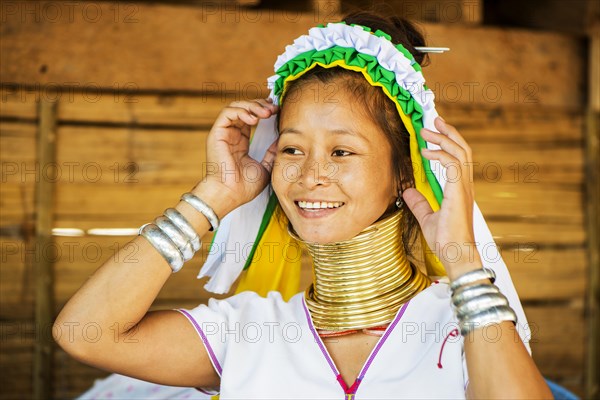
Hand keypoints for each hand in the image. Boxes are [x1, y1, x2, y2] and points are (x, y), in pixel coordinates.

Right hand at [195, 98, 278, 215]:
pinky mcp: (217, 133)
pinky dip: (241, 111)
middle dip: (260, 105)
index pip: (250, 118)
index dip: (263, 110)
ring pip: (235, 107)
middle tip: (274, 109)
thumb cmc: (244, 187)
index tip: (278, 111)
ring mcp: (223, 133)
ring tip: (266, 113)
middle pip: (244, 109)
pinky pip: (227, 113)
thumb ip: (272, 153)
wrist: (230, 194)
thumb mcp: (265, 167)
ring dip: (252, 106)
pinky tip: (254, 119)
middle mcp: (231, 135)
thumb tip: (282, 140)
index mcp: (240, 142)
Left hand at [403, 117, 481, 278]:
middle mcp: (465, 186)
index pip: (459, 158)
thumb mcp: (427, 218)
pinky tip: (426, 153)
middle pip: (463, 149)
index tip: (436, 130)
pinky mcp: (458, 193)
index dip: (449, 142)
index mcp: (459, 189)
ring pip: (460, 153)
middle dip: (449, 132)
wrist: (456, 256)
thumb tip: (408, 191)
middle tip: (434, 120)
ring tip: (427, 130)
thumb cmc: (447, 241)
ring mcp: (463, 188)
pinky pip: (453, 165)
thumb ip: (419, 203)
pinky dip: (440, 155)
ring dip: (443, 138)